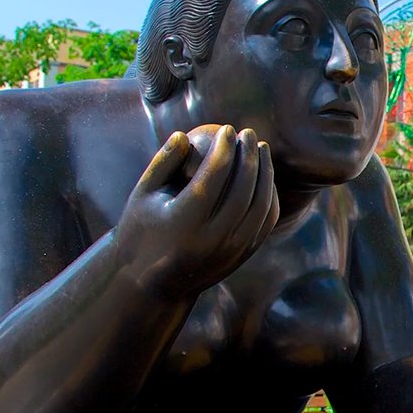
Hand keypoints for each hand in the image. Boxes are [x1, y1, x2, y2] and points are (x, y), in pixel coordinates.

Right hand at [116, 124, 278, 294]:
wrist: (154, 283)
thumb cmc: (143, 229)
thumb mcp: (142, 195)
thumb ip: (163, 163)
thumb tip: (184, 133)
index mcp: (184, 224)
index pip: (212, 178)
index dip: (223, 149)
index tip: (227, 128)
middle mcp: (212, 240)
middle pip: (243, 191)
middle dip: (249, 156)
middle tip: (248, 133)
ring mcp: (231, 251)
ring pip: (260, 206)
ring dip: (265, 173)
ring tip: (261, 148)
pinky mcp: (242, 256)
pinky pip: (265, 221)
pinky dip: (269, 195)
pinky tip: (264, 175)